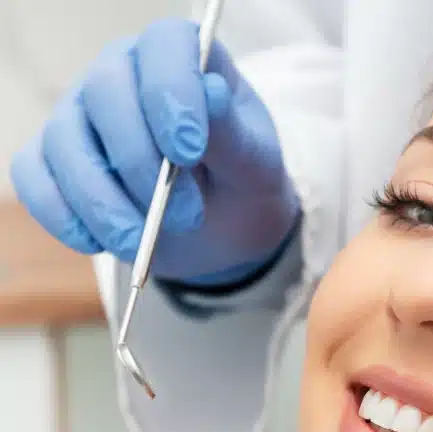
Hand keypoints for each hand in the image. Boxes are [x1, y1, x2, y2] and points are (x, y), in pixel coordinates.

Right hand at [11, 18, 298, 282]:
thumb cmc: (241, 184)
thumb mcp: (254, 164)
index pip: (163, 47)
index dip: (171, 94)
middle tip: (185, 217)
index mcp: (178, 59)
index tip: (189, 152)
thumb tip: (211, 92)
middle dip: (141, 164)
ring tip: (144, 243)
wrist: (222, 229)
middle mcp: (120, 75)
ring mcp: (79, 116)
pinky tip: (100, 242)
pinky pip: (36, 181)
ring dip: (104, 203)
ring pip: (65, 144)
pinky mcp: (52, 162)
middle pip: (105, 94)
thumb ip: (232, 133)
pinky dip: (65, 217)